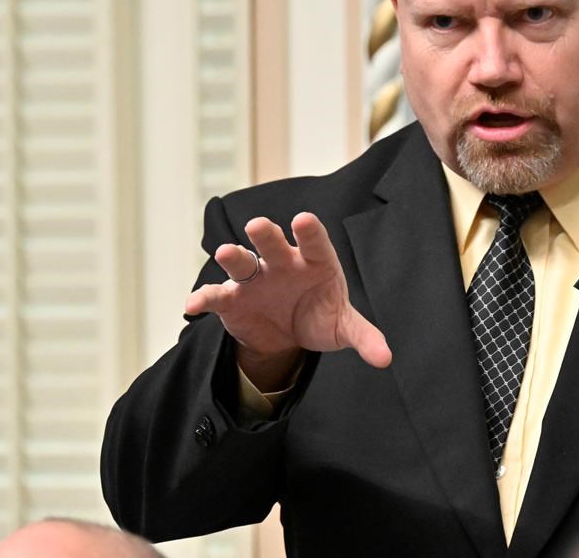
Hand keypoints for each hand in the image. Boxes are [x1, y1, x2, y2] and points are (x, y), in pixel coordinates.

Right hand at [185, 212, 391, 389]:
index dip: (310, 232)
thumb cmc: (321, 316)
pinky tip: (193, 305)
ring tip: (225, 253)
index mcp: (315, 262)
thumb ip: (364, 338)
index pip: (315, 243)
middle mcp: (283, 263)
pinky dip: (204, 299)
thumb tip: (385, 358)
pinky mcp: (233, 299)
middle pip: (273, 244)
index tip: (304, 220)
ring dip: (233, 256)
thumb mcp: (343, 328)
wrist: (289, 336)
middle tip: (257, 225)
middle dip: (266, 234)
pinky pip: (216, 296)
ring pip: (242, 262)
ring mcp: (256, 278)